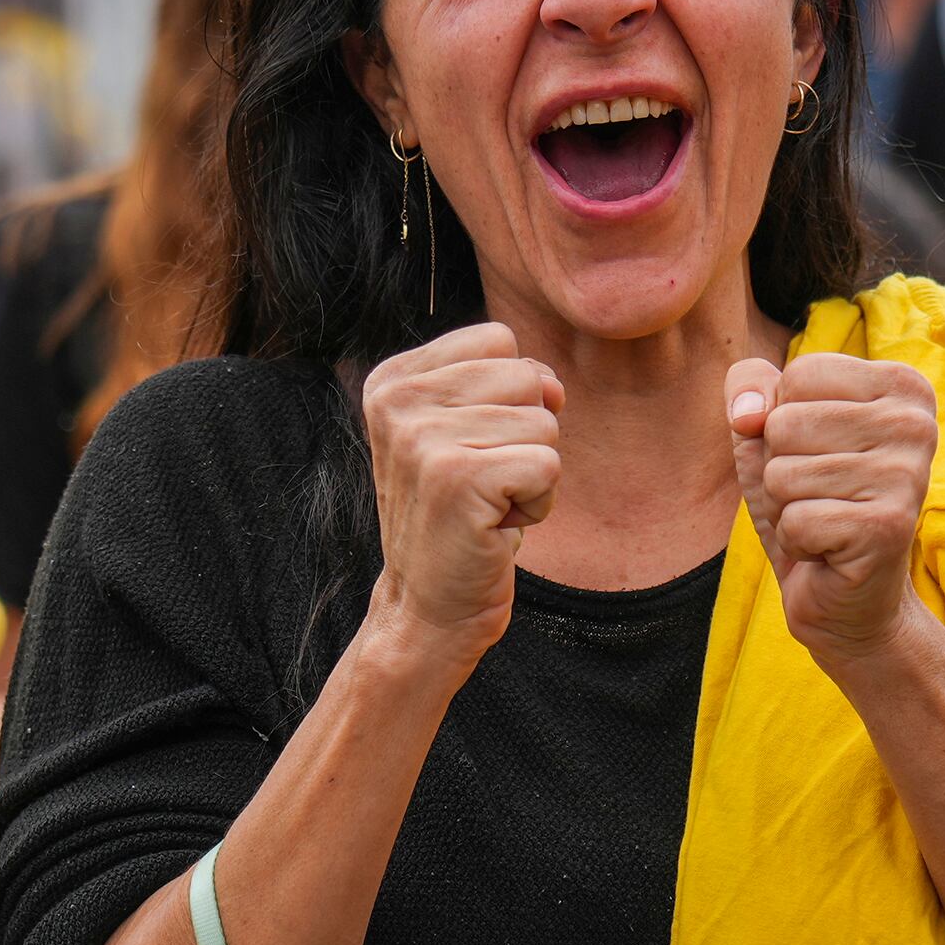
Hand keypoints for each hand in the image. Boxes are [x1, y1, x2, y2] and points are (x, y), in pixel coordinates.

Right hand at [361, 323, 559, 670]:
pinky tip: (496, 526)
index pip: (498, 339)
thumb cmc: (459, 515)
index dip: (510, 397)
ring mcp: (422, 439)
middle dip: (526, 436)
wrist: (428, 605)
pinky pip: (548, 465)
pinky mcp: (456, 478)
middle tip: (483, 484)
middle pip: (525, 377)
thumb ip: (504, 383)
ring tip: (487, 506)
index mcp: (393, 379)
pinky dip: (538, 504)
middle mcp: (397, 400)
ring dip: (533, 474)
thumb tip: (552, 385)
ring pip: (543, 423)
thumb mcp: (466, 431)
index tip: (472, 447)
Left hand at [728, 350, 934, 672]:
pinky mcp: (889, 526)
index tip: (820, 455)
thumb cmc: (812, 503)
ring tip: (824, 522)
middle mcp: (916, 424)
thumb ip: (749, 389)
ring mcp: (908, 475)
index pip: (799, 374)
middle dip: (780, 469)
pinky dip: (797, 541)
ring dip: (786, 507)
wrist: (848, 598)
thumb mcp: (769, 433)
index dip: (783, 421)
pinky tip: (829, 550)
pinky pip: (795, 519)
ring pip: (783, 472)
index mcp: (901, 387)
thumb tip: (749, 413)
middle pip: (785, 422)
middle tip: (821, 498)